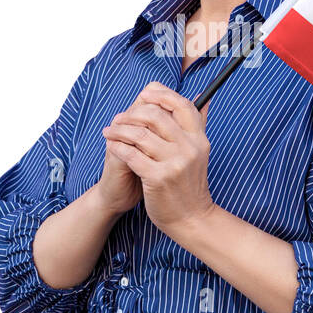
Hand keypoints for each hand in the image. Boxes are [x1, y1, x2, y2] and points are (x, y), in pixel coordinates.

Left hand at [101, 81, 214, 235]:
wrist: (191, 218)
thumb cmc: (189, 184)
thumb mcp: (199, 152)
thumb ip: (199, 124)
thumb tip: (203, 97)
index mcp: (199, 138)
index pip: (182, 105)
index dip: (162, 95)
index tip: (144, 94)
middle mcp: (189, 147)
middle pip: (157, 115)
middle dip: (132, 113)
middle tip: (119, 118)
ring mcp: (174, 163)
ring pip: (140, 134)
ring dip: (120, 130)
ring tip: (109, 131)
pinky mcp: (159, 177)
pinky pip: (132, 155)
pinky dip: (118, 147)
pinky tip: (111, 146)